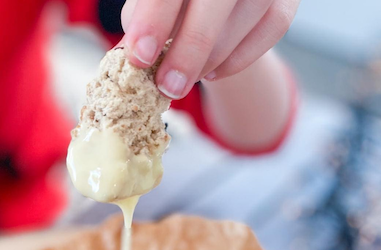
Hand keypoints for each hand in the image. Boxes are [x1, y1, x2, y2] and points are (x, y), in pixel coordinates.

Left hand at [121, 0, 299, 98]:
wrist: (214, 7)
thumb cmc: (174, 5)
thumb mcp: (151, 6)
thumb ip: (141, 21)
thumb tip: (132, 53)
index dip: (154, 19)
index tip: (140, 57)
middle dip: (189, 49)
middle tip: (168, 86)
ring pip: (245, 17)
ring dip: (210, 59)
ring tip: (183, 80)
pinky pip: (271, 29)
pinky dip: (237, 59)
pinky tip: (211, 72)